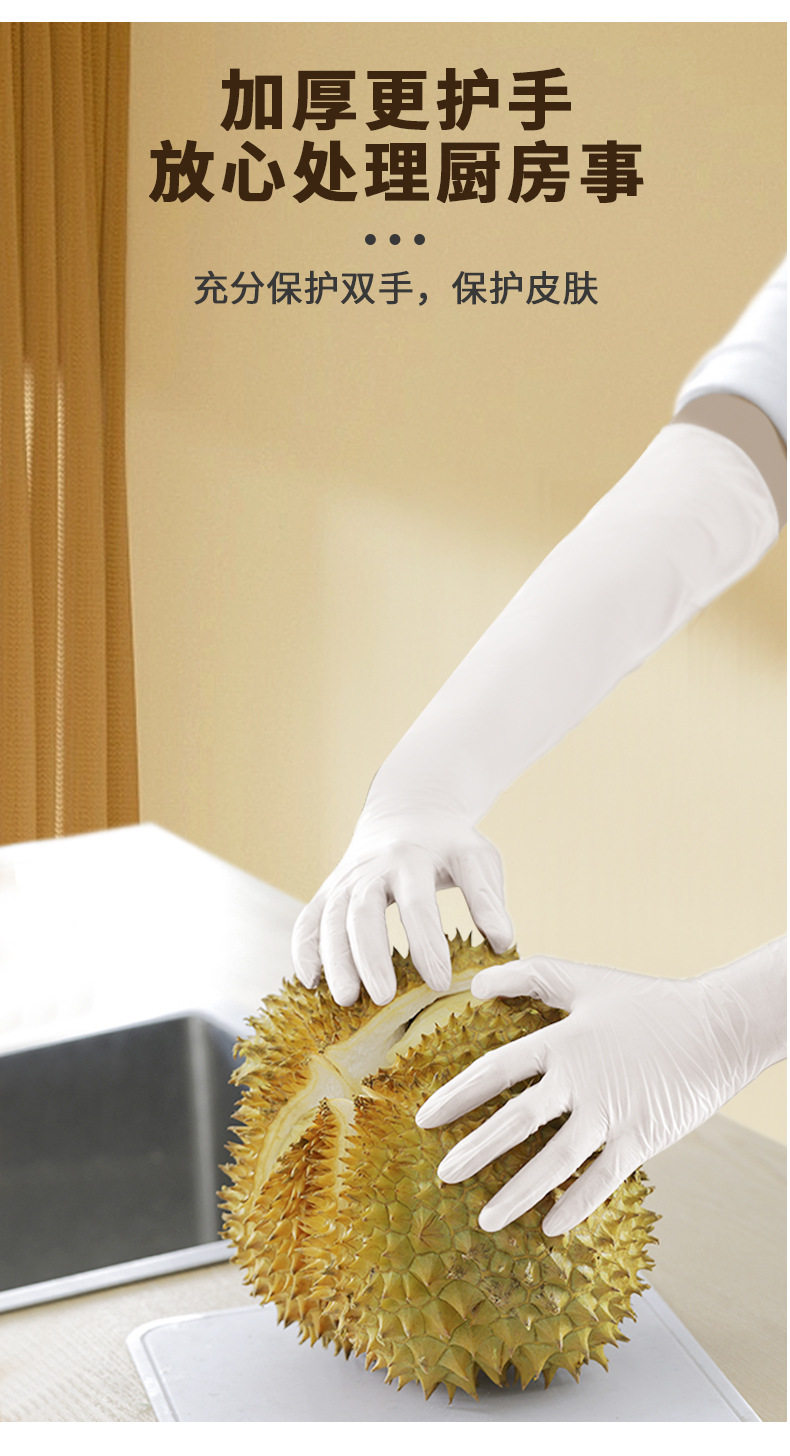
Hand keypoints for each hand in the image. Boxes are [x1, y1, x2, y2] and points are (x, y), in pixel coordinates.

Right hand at [290, 809, 513, 1005]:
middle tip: (384, 997)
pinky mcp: (329, 889)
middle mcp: (373, 866)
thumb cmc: (449, 845)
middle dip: (371, 955)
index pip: (417, 903)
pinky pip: (309, 919)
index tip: (440, 982)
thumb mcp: (477, 858)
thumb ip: (488, 898)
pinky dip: (305, 949)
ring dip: (335, 959)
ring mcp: (346, 878)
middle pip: (363, 910)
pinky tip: (309, 982)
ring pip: (331, 918)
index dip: (426, 943)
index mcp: (412, 858)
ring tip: (346, 999)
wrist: (408, 810)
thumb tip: (504, 942)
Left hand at [416, 942, 785, 1235]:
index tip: (424, 1118)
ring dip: (518, 1193)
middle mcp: (581, 1080)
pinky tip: (549, 1228)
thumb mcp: (586, 979)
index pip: (496, 1069)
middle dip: (476, 1150)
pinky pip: (603, 1180)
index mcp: (562, 1041)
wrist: (718, 1027)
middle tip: (443, 1175)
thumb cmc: (649, 1002)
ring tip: (484, 1219)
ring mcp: (612, 1113)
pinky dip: (576, 1206)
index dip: (457, 1094)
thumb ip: (530, 978)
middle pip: (516, 1121)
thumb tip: (476, 983)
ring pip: (555, 1161)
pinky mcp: (642, 1138)